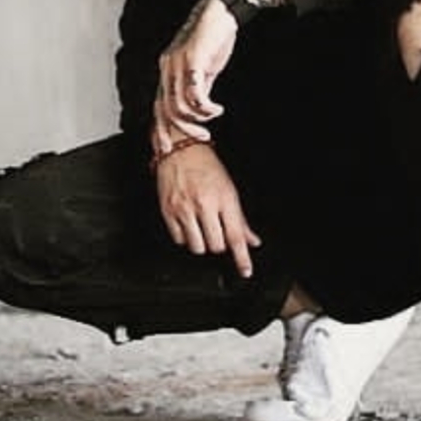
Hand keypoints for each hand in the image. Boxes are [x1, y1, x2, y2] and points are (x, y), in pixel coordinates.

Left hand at [154, 0, 236, 153]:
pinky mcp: (192, 60)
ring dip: (197, 118)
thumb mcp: (202, 66)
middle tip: (202, 137)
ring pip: (178, 105)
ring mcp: (177, 63)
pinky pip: (194, 93)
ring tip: (212, 118)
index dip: (161, 129)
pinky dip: (206, 107)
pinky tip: (216, 108)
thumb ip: (197, 85)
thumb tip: (198, 107)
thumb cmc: (212, 38)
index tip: (168, 148)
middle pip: (164, 110)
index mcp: (167, 70)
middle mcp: (167, 68)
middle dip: (181, 130)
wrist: (220, 12)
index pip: (157, 106)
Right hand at [155, 143, 260, 277]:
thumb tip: (252, 240)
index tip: (245, 271)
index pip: (236, 235)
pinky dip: (186, 238)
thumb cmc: (207, 165)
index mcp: (224, 198)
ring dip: (202, 243)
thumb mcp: (230, 188)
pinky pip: (179, 240)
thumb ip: (240, 219)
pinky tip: (189, 224)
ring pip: (197, 247)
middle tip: (217, 231)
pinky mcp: (168, 211)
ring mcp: (184, 209)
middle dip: (219, 244)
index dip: (242, 258)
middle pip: (216, 246)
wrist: (180, 148)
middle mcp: (205, 204)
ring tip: (202, 228)